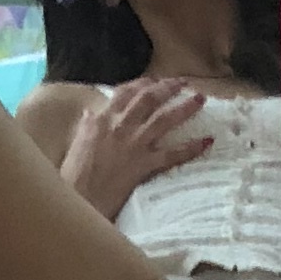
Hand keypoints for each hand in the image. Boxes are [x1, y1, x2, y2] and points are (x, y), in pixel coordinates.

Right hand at [58, 78, 212, 219]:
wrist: (78, 198)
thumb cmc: (73, 175)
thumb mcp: (77, 142)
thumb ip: (88, 126)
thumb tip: (91, 114)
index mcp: (101, 119)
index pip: (126, 93)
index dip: (143, 84)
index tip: (155, 80)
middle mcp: (120, 126)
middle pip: (148, 99)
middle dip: (168, 87)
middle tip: (183, 82)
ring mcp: (135, 145)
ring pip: (164, 119)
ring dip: (184, 107)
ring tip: (200, 99)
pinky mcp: (145, 165)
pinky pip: (173, 154)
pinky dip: (191, 148)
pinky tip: (207, 141)